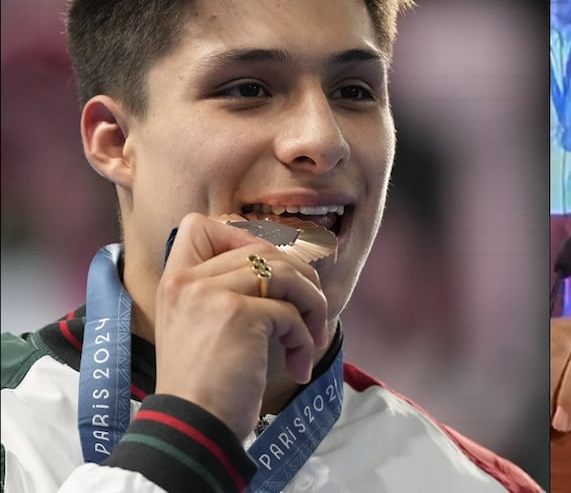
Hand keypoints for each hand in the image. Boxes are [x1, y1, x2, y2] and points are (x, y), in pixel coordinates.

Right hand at [153, 213, 329, 439]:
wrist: (192, 429)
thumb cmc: (206, 386)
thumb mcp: (201, 326)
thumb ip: (226, 290)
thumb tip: (288, 261)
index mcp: (175, 282)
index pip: (200, 224)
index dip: (244, 236)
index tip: (268, 272)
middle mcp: (187, 281)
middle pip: (263, 248)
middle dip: (300, 279)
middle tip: (310, 314)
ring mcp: (211, 294)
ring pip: (285, 273)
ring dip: (311, 306)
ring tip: (311, 338)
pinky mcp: (238, 315)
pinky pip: (291, 312)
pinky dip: (303, 339)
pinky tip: (297, 365)